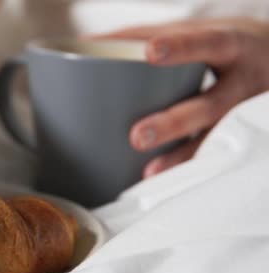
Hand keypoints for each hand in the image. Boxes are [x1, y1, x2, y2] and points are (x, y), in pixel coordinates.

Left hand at [105, 17, 268, 177]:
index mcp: (230, 48)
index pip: (209, 43)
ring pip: (215, 139)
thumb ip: (147, 34)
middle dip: (175, 122)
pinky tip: (164, 181)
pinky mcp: (238, 138)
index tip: (150, 52)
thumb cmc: (219, 49)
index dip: (182, 47)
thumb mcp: (196, 32)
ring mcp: (242, 116)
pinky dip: (188, 168)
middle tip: (138, 136)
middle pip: (211, 105)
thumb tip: (89, 41)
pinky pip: (215, 157)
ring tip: (149, 172)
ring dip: (181, 157)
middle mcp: (241, 84)